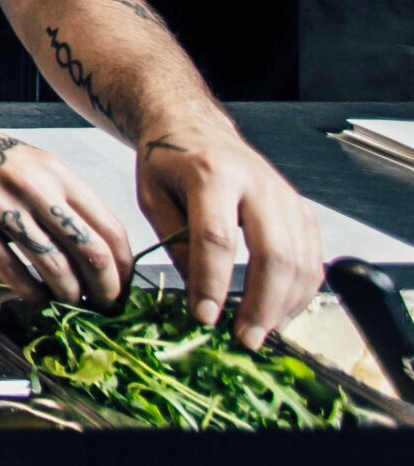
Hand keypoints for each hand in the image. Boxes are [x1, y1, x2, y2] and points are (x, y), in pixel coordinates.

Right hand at [0, 116, 133, 305]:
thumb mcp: (26, 161)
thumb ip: (59, 196)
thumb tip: (92, 244)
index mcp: (54, 171)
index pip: (108, 226)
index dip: (124, 266)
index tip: (125, 286)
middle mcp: (32, 186)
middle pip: (88, 250)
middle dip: (105, 288)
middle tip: (106, 305)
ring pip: (54, 266)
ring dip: (69, 295)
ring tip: (72, 305)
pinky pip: (11, 270)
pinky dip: (30, 293)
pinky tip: (36, 299)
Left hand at [136, 122, 322, 347]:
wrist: (193, 127)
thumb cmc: (168, 163)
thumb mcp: (152, 198)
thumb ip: (176, 243)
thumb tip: (200, 294)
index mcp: (211, 175)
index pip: (217, 237)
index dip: (212, 282)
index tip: (203, 317)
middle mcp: (257, 183)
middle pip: (274, 252)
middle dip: (261, 303)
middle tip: (245, 337)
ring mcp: (285, 195)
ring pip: (301, 259)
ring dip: (285, 304)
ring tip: (261, 332)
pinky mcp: (301, 208)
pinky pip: (313, 256)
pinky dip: (302, 290)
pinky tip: (281, 311)